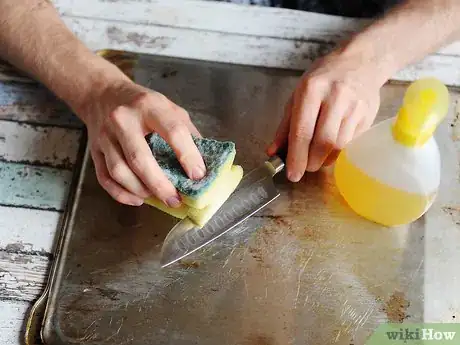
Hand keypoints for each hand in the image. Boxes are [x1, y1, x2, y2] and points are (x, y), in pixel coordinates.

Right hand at [78, 79, 205, 206]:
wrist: (102, 94)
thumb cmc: (142, 104)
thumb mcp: (169, 107)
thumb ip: (187, 132)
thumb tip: (203, 163)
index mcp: (149, 106)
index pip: (173, 132)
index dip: (188, 156)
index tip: (198, 175)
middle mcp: (123, 120)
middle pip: (140, 158)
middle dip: (160, 185)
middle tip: (175, 199)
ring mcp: (105, 136)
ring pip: (119, 171)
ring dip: (141, 190)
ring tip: (158, 198)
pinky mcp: (94, 150)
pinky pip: (105, 178)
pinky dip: (121, 194)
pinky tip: (138, 199)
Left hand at [267, 47, 382, 181]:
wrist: (360, 61)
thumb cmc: (323, 78)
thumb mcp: (298, 95)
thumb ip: (285, 125)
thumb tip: (273, 151)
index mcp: (312, 90)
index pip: (302, 131)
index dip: (296, 157)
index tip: (292, 174)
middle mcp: (335, 97)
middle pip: (323, 142)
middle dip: (310, 162)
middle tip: (303, 168)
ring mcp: (355, 106)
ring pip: (338, 146)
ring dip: (324, 160)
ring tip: (315, 158)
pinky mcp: (368, 115)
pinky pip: (350, 143)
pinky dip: (337, 152)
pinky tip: (330, 148)